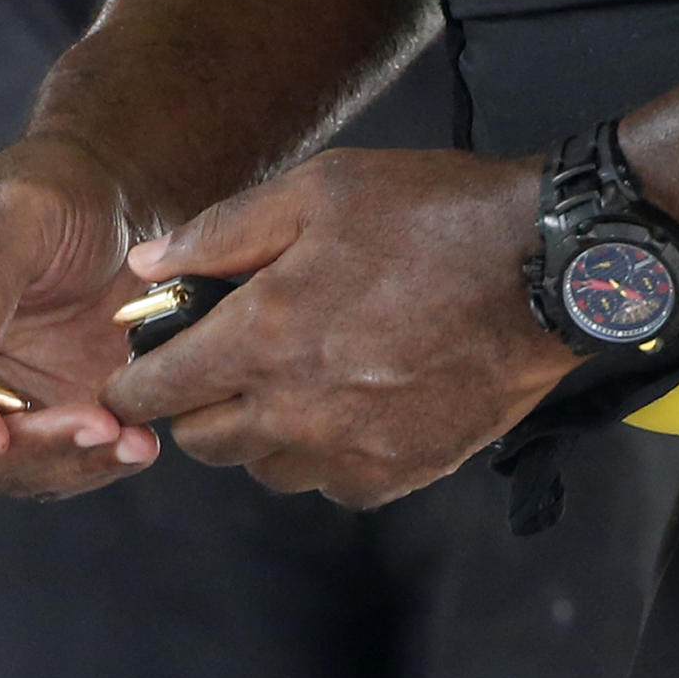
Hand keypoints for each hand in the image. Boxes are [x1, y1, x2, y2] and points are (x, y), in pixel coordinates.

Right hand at [0, 134, 159, 498]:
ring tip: (131, 440)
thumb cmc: (50, 191)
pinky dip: (96, 463)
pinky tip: (139, 443)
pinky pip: (51, 465)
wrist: (114, 210)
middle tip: (96, 428)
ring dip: (68, 464)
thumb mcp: (17, 216)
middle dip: (23, 450)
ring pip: (2, 468)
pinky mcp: (29, 422)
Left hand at [103, 147, 579, 507]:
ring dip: (259, 437)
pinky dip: (323, 459)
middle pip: (203, 442)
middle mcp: (294, 410)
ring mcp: (348, 451)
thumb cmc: (429, 218)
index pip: (159, 391)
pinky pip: (330, 486)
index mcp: (261, 339)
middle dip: (195, 410)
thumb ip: (219, 233)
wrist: (544, 272)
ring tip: (289, 389)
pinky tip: (346, 415)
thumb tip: (144, 268)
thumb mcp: (317, 192)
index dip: (134, 386)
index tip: (135, 379)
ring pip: (265, 470)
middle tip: (219, 373)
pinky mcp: (398, 473)